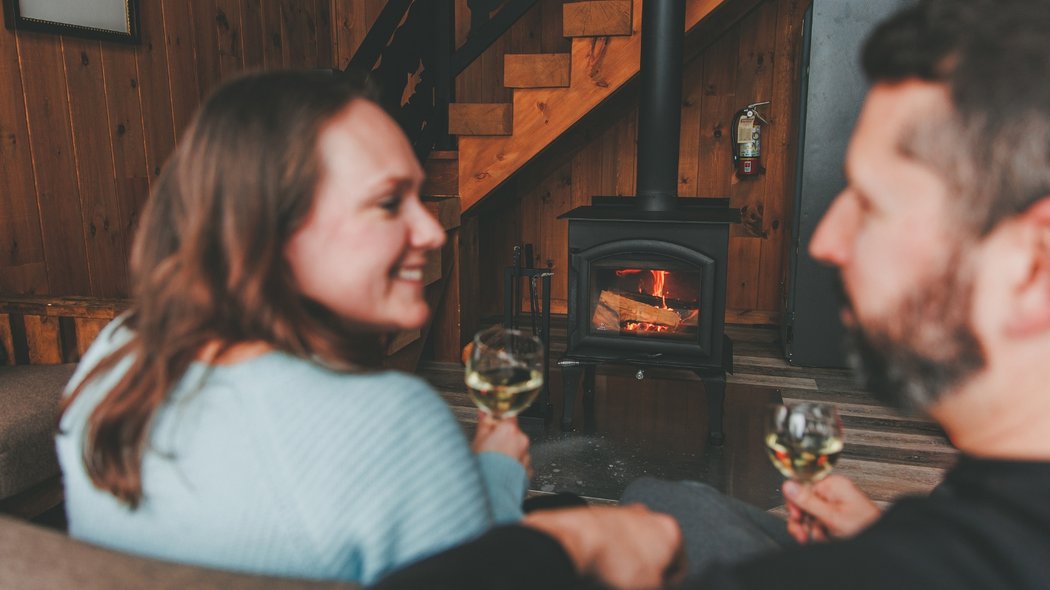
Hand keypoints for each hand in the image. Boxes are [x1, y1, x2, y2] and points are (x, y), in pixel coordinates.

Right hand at [472, 412, 531, 477]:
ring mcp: (526, 456)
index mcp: (509, 430)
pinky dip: (512, 465)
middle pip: (513, 433)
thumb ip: (484, 424)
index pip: (507, 416)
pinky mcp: (527, 470)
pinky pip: (520, 463)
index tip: (492, 425)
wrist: (491, 491)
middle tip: (489, 446)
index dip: (498, 421)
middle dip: (502, 438)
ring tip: (494, 461)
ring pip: (517, 449)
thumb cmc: (483, 468)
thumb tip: (484, 414)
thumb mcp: (478, 441)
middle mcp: (521, 441)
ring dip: (508, 452)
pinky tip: (501, 469)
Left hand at [523, 504, 683, 589]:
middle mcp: (648, 516)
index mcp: (671, 530)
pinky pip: (612, 542)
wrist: (573, 545)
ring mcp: (623, 514)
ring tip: (614, 578)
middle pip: (655, 554)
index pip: (680, 567)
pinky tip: (601, 567)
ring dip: (627, 563)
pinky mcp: (601, 517)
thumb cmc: (614, 563)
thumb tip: (661, 581)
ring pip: (632, 548)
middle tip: (635, 585)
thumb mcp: (652, 586)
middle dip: (648, 571)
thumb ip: (664, 583)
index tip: (659, 586)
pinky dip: (609, 554)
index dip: (669, 583)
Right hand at [783, 475, 880, 542]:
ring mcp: (835, 504)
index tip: (796, 517)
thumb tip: (787, 484)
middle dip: (803, 520)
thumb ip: (807, 501)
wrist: (882, 542)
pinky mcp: (837, 516)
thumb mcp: (831, 516)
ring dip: (811, 529)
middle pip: (804, 502)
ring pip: (810, 514)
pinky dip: (819, 532)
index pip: (802, 487)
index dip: (796, 504)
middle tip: (803, 534)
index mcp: (833, 485)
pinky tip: (826, 539)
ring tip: (820, 538)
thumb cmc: (865, 528)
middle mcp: (833, 492)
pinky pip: (819, 522)